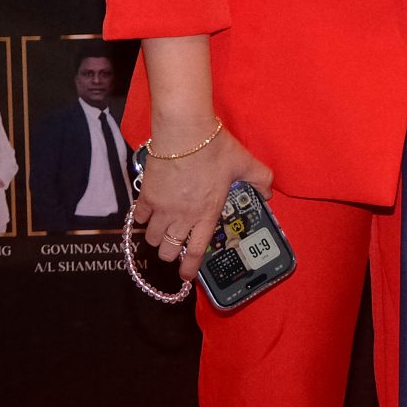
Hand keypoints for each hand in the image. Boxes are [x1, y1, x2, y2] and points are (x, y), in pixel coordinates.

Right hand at [132, 121, 271, 284]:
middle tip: (173, 244)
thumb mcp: (245, 163)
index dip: (190, 267)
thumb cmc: (215, 148)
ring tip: (161, 229)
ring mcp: (162, 208)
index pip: (196, 251)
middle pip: (168, 250)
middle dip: (170, 253)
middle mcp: (183, 216)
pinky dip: (141, 219)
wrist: (185, 131)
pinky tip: (147, 213)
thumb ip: (261, 179)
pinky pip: (138, 217)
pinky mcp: (146, 195)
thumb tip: (269, 193)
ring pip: (151, 238)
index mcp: (207, 213)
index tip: (186, 275)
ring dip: (155, 237)